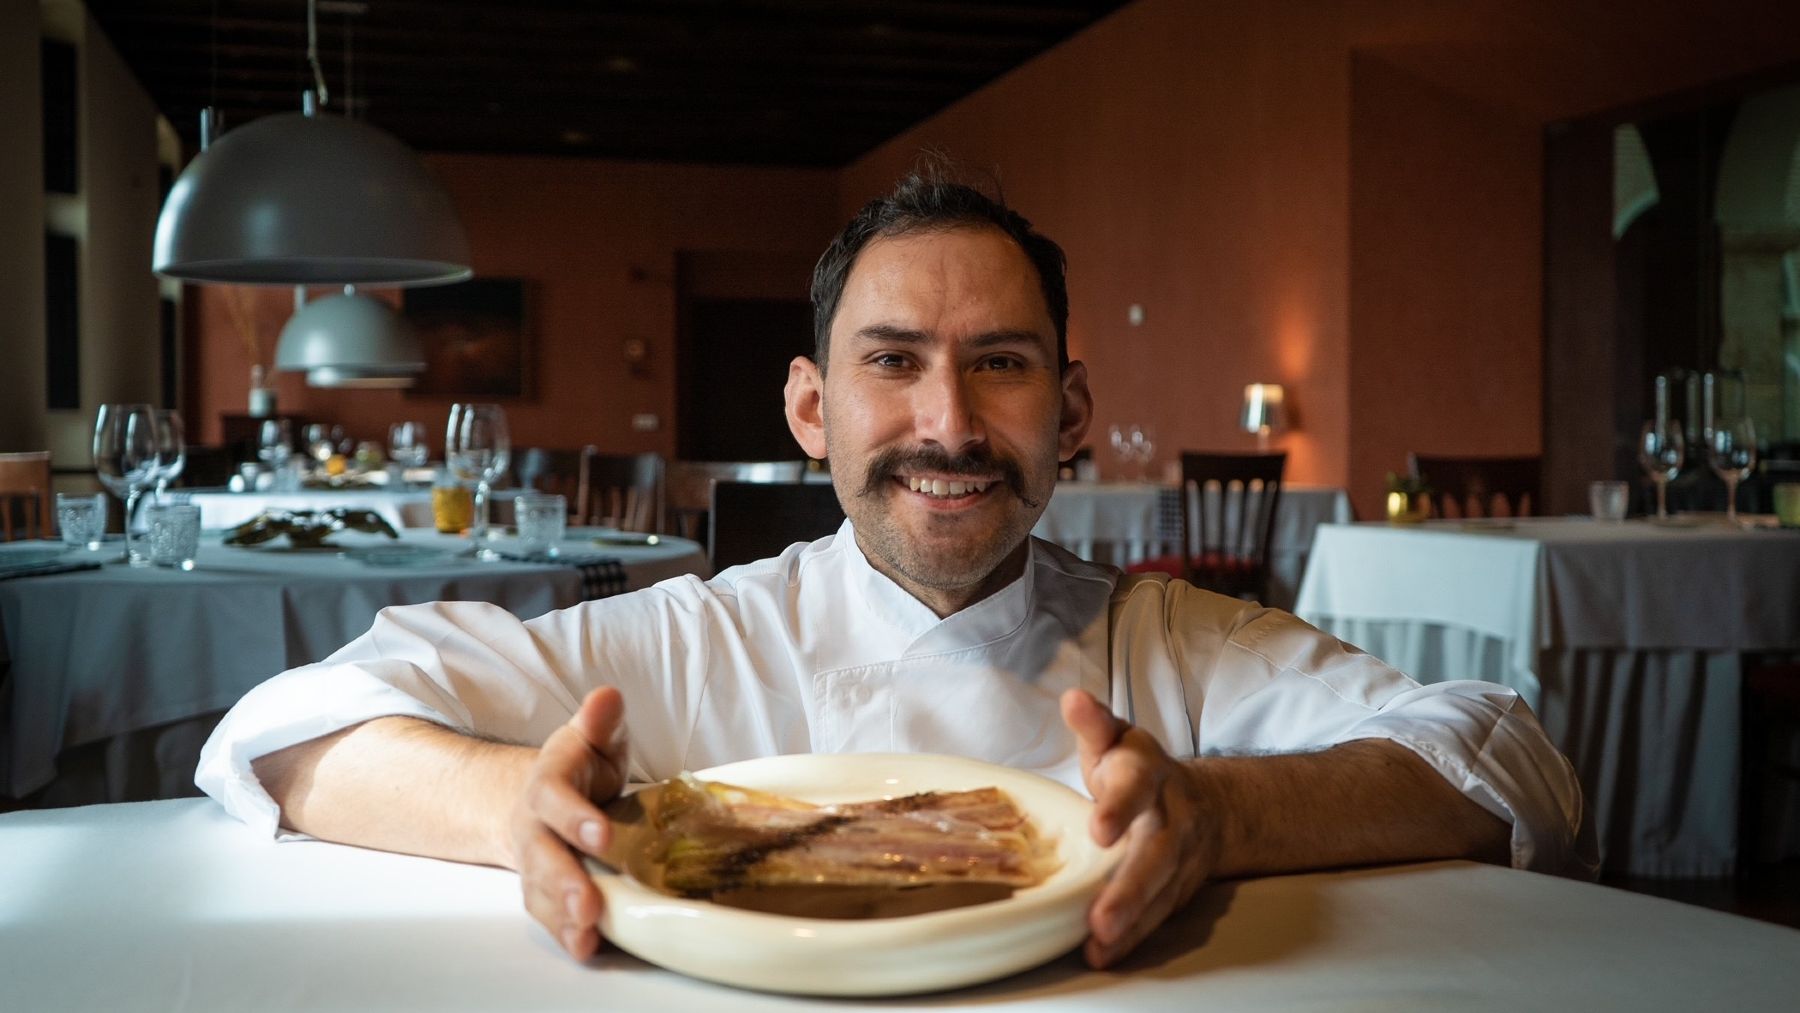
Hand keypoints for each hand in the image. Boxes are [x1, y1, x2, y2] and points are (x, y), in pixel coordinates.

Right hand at [509, 686, 628, 959]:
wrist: (544, 796)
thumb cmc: (582, 765)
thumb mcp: (594, 737)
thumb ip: (600, 721)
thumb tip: (607, 698)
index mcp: (548, 784)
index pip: (554, 798)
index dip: (575, 817)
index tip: (604, 835)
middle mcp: (534, 826)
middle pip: (542, 855)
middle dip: (563, 879)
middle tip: (586, 902)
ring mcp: (535, 861)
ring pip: (540, 890)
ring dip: (562, 914)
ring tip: (587, 931)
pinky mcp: (544, 889)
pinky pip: (547, 914)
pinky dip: (564, 933)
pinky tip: (586, 947)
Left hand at [1060, 688, 1219, 967]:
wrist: (1204, 802)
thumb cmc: (1136, 768)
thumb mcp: (1116, 739)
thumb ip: (1094, 724)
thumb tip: (1073, 699)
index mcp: (1150, 774)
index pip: (1136, 787)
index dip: (1118, 807)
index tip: (1099, 830)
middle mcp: (1172, 816)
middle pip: (1156, 853)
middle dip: (1130, 886)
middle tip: (1100, 916)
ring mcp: (1180, 856)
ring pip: (1161, 890)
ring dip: (1132, 918)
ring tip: (1100, 940)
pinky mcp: (1179, 887)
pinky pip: (1159, 914)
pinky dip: (1134, 935)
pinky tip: (1105, 953)